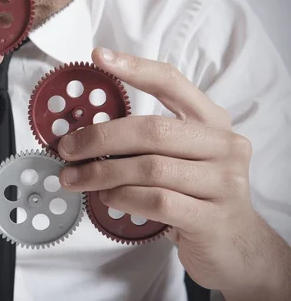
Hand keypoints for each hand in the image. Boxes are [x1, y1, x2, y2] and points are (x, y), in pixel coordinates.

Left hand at [57, 48, 289, 298]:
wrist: (236, 245)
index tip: (98, 57)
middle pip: (152, 129)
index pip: (171, 82)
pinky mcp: (213, 216)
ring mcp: (223, 182)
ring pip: (150, 168)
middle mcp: (223, 144)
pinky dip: (123, 198)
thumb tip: (86, 133)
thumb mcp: (181, 157)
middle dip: (100, 138)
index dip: (134, 67)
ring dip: (102, 173)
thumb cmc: (196, 194)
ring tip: (77, 179)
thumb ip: (148, 140)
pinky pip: (157, 200)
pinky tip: (107, 199)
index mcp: (212, 121)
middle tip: (67, 149)